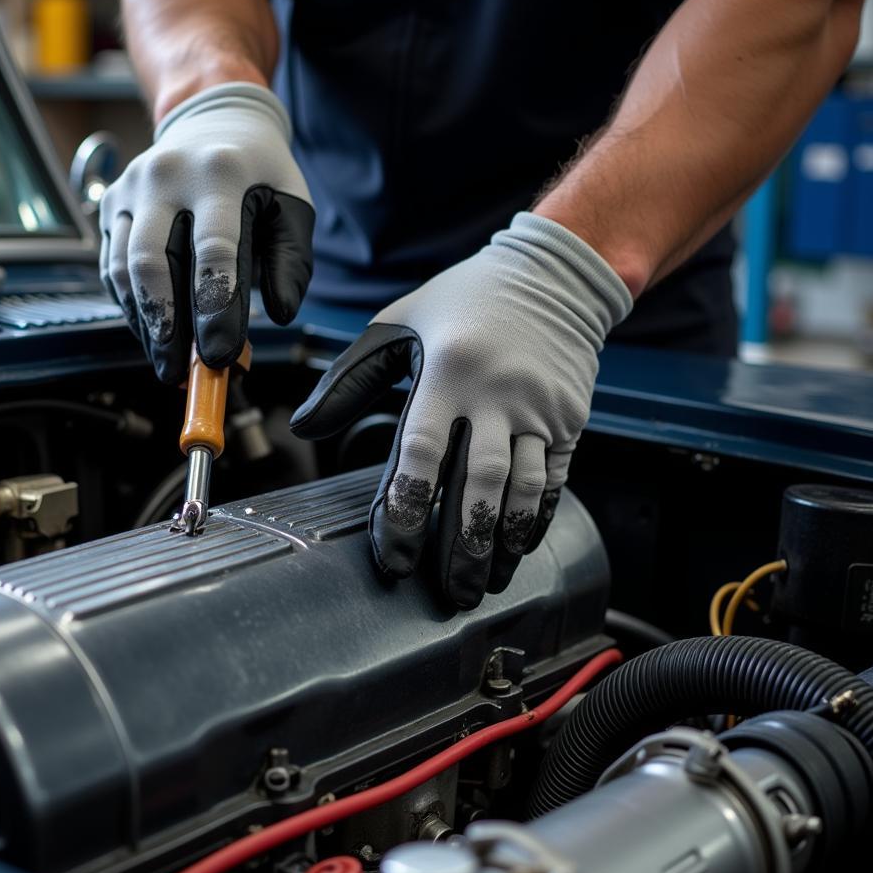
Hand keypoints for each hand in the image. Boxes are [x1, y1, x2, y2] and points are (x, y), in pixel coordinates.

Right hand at [100, 82, 313, 381]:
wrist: (212, 117)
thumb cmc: (259, 173)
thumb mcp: (293, 204)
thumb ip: (292, 262)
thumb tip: (280, 314)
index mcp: (219, 174)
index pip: (212, 250)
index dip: (214, 309)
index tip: (218, 356)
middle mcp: (166, 176)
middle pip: (152, 262)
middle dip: (166, 326)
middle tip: (178, 373)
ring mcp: (131, 188)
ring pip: (124, 269)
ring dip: (145, 324)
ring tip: (166, 362)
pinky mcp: (110, 204)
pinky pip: (112, 267)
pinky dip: (132, 308)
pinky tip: (153, 333)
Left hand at [291, 213, 631, 608]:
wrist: (552, 276)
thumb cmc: (463, 301)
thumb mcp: (398, 325)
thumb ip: (348, 380)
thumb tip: (304, 428)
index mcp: (446, 371)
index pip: (421, 455)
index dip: (406, 513)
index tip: (395, 560)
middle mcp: (495, 394)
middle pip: (477, 485)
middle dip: (462, 547)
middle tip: (449, 595)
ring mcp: (538, 409)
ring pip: (522, 490)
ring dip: (503, 543)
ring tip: (487, 584)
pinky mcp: (569, 419)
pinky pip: (553, 479)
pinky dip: (536, 518)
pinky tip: (519, 546)